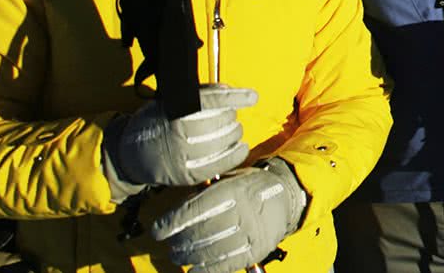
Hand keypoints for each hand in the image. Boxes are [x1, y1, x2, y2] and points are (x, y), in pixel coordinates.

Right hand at [101, 85, 256, 202]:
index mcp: (171, 112)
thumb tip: (226, 89)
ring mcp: (181, 156)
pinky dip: (235, 155)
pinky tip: (241, 147)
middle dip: (231, 116)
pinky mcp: (186, 174)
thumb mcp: (167, 104)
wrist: (129, 156)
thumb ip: (196, 96)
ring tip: (234, 130)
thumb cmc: (152, 125)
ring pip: (222, 141)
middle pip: (219, 121)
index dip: (235, 97)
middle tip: (231, 116)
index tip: (252, 96)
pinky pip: (219, 164)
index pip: (209, 101)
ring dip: (234, 133)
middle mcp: (176, 133)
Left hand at [151, 159, 307, 272]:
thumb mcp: (227, 180)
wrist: (286, 196)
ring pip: (211, 251)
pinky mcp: (257, 250)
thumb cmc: (249, 187)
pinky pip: (227, 265)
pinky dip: (207, 270)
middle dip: (179, 243)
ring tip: (180, 256)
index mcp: (232, 191)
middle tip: (171, 245)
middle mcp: (242, 211)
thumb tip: (174, 214)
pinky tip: (195, 270)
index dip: (171, 223)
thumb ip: (203, 194)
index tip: (157, 230)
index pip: (194, 210)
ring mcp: (251, 232)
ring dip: (189, 257)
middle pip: (200, 233)